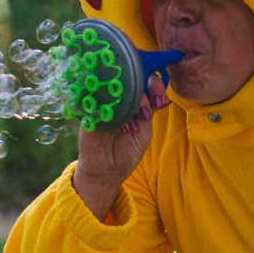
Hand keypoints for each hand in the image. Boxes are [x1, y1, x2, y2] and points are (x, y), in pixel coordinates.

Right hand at [73, 73, 168, 220]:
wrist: (104, 171)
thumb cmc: (126, 152)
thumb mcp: (144, 132)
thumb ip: (150, 112)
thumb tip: (164, 98)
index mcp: (133, 102)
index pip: (144, 83)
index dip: (154, 84)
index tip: (160, 96)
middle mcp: (118, 99)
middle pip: (131, 81)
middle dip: (145, 88)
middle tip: (153, 102)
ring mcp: (103, 103)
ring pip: (116, 88)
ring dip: (130, 99)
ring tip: (138, 116)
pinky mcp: (89, 111)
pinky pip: (98, 100)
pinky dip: (110, 104)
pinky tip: (120, 116)